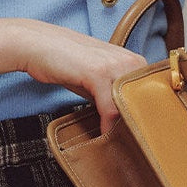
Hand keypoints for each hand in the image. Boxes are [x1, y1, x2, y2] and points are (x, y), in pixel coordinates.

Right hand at [19, 21, 145, 133]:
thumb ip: (113, 93)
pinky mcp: (97, 73)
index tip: (141, 131)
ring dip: (124, 125)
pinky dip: (107, 124)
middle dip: (138, 122)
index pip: (150, 93)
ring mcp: (115, 65)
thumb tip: (124, 118)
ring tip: (119, 141)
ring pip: (130, 105)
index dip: (145, 113)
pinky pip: (110, 107)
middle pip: (144, 101)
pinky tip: (103, 133)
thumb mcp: (96, 78)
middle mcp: (128, 60)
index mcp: (131, 60)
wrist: (37, 45)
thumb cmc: (65, 61)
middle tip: (133, 141)